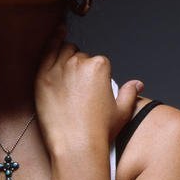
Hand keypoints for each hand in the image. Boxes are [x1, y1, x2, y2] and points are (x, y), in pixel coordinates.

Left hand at [35, 26, 143, 154]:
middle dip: (80, 67)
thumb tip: (137, 84)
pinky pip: (46, 52)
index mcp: (100, 66)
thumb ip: (129, 93)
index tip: (93, 88)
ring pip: (63, 51)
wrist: (76, 145)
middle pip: (80, 56)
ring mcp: (58, 68)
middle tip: (79, 87)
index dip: (96, 75)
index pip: (98, 62)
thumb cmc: (99, 131)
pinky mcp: (42, 77)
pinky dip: (52, 42)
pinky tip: (56, 34)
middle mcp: (79, 62)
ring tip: (66, 73)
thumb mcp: (122, 112)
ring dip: (66, 57)